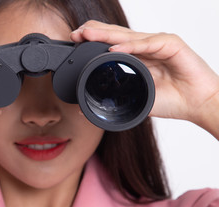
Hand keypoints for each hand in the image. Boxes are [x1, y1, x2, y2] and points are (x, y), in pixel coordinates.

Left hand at [71, 21, 218, 136]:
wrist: (197, 104)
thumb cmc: (172, 100)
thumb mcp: (136, 97)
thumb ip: (116, 97)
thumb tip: (88, 105)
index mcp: (137, 56)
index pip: (112, 44)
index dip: (94, 41)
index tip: (76, 42)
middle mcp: (146, 47)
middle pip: (116, 36)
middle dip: (94, 33)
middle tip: (76, 33)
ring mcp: (158, 43)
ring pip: (128, 37)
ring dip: (106, 36)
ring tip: (87, 35)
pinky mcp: (171, 44)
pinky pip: (147, 44)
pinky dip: (130, 47)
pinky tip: (114, 50)